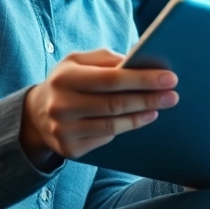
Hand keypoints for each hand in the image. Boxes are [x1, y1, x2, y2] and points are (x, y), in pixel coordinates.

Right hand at [19, 49, 177, 166]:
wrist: (36, 114)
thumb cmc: (68, 80)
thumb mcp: (79, 61)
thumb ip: (107, 58)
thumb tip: (139, 61)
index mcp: (64, 78)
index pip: (111, 79)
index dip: (142, 79)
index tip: (169, 77)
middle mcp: (60, 106)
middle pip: (115, 104)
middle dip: (149, 99)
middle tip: (173, 95)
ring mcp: (63, 131)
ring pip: (113, 125)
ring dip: (141, 116)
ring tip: (160, 107)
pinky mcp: (69, 150)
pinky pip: (105, 139)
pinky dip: (126, 128)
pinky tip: (141, 119)